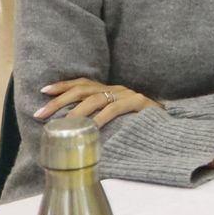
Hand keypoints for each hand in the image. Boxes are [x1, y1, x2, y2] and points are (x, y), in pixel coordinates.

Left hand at [35, 77, 159, 126]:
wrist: (173, 126)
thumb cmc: (142, 125)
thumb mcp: (117, 119)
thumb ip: (100, 119)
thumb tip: (74, 131)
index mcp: (110, 91)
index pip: (82, 83)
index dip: (62, 85)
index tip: (43, 90)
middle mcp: (117, 89)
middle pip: (83, 89)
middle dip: (59, 101)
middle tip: (40, 114)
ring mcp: (128, 95)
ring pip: (96, 98)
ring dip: (76, 111)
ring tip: (63, 124)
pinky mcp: (139, 104)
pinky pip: (115, 109)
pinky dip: (101, 117)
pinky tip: (91, 127)